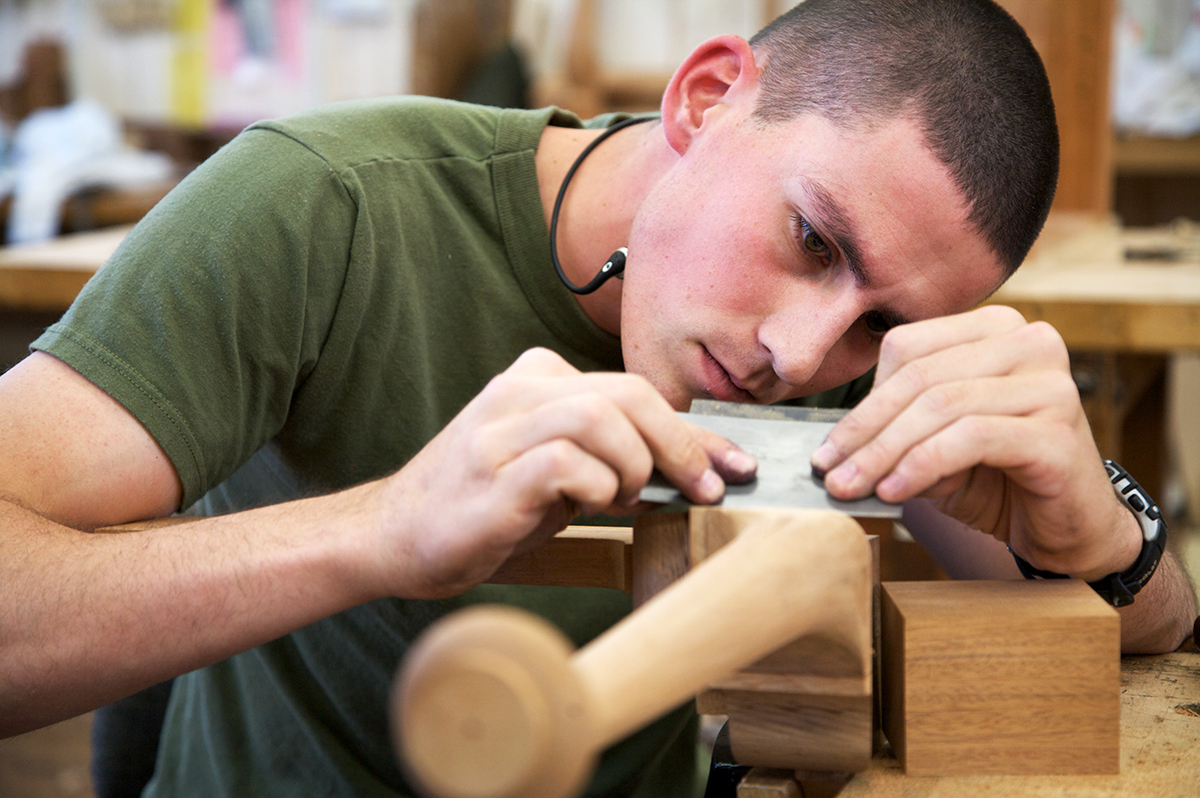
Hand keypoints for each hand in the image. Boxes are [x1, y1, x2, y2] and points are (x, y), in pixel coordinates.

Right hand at [374, 348, 755, 596]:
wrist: (392, 535)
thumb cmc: (482, 505)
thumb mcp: (553, 468)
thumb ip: (609, 454)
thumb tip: (691, 467)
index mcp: (536, 378)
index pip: (633, 389)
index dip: (692, 430)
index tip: (733, 464)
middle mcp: (517, 392)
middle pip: (626, 392)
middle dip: (681, 445)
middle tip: (704, 489)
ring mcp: (500, 431)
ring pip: (599, 416)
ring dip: (635, 466)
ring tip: (629, 500)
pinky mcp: (492, 475)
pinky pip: (567, 462)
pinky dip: (597, 486)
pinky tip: (591, 507)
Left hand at [810, 306, 1141, 580]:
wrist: (1067, 528)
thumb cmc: (996, 479)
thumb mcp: (933, 442)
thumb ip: (894, 427)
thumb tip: (832, 445)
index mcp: (995, 329)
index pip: (907, 349)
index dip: (861, 402)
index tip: (828, 449)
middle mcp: (1030, 343)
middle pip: (920, 378)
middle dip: (865, 432)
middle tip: (829, 474)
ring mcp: (1051, 384)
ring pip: (941, 407)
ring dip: (885, 453)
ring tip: (854, 488)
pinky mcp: (1058, 430)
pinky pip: (971, 437)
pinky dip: (923, 465)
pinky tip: (896, 490)